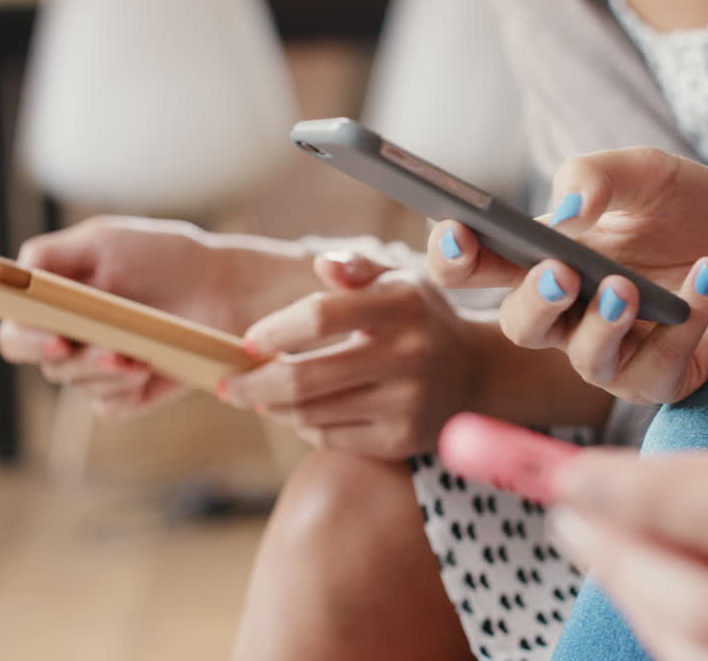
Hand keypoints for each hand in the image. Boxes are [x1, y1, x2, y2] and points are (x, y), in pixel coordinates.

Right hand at [0, 215, 302, 418]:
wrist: (224, 286)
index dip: (26, 339)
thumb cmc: (165, 257)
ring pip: (78, 384)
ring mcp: (96, 370)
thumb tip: (12, 274)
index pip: (15, 332)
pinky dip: (124, 390)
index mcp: (53, 305)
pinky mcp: (127, 395)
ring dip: (106, 371)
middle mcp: (68, 341)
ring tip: (139, 356)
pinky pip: (108, 406)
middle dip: (73, 359)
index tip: (55, 339)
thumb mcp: (107, 240)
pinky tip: (148, 368)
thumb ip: (52, 252)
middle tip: (109, 352)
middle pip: (44, 364)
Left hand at [217, 252, 483, 458]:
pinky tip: (302, 413)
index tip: (247, 342)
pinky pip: (331, 439)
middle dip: (252, 384)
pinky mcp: (401, 441)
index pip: (319, 315)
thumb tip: (323, 265)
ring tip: (260, 396)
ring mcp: (406, 403)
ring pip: (311, 414)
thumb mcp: (401, 282)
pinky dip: (306, 426)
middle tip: (227, 382)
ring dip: (273, 407)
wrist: (480, 375)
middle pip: (304, 378)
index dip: (273, 330)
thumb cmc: (423, 320)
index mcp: (401, 306)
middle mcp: (408, 356)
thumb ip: (358, 268)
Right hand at [426, 147, 707, 404]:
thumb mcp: (647, 173)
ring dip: (601, 323)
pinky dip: (685, 322)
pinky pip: (655, 368)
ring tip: (627, 288)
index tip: (457, 230)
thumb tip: (564, 212)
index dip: (452, 254)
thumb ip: (596, 176)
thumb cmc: (698, 212)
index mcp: (543, 257)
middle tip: (559, 271)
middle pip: (516, 325)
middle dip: (531, 300)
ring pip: (578, 359)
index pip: (474, 266)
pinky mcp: (659, 381)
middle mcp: (566, 313)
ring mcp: (610, 353)